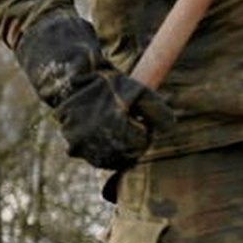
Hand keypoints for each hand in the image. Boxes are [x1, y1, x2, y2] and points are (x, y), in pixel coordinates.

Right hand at [17, 11, 177, 172]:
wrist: (73, 82)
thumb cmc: (110, 85)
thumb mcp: (141, 92)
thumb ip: (159, 111)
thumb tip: (169, 129)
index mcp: (115, 126)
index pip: (141, 143)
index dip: (144, 130)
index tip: (137, 116)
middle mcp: (97, 140)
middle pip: (127, 155)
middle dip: (132, 142)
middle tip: (127, 122)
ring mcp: (84, 146)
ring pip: (111, 160)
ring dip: (118, 149)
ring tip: (114, 127)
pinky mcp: (73, 148)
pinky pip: (95, 157)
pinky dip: (102, 150)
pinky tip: (103, 133)